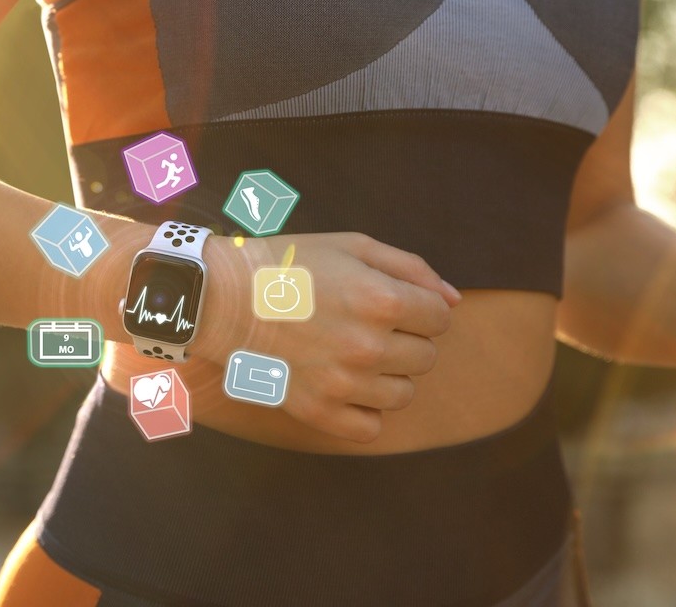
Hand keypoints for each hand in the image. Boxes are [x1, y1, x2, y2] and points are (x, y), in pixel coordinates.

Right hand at [198, 232, 461, 443]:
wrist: (222, 298)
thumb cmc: (291, 265)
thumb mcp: (353, 247)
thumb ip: (412, 269)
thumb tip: (453, 301)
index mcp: (382, 299)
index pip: (440, 317)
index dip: (418, 307)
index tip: (385, 302)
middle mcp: (368, 346)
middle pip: (426, 356)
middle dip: (404, 339)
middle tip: (362, 324)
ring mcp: (344, 383)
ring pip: (403, 394)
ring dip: (387, 375)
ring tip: (350, 352)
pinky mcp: (319, 411)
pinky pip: (371, 427)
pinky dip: (364, 410)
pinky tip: (342, 384)